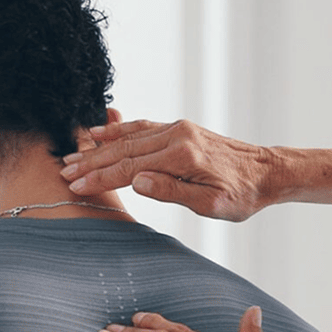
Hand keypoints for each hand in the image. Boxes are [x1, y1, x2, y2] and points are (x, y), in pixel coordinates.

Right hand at [60, 119, 275, 221]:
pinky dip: (119, 129)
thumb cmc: (243, 195)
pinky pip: (143, 127)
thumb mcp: (212, 205)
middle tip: (64, 171)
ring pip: (130, 136)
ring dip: (100, 147)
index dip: (101, 177)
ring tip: (74, 154)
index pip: (130, 167)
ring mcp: (179, 129)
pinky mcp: (181, 129)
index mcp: (183, 156)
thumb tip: (137, 181)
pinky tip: (100, 133)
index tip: (76, 185)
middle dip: (92, 162)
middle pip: (124, 149)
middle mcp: (178, 136)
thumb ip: (173, 191)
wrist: (267, 172)